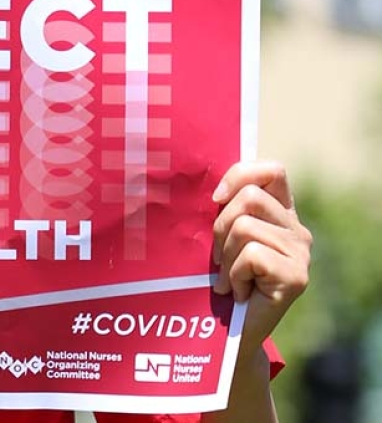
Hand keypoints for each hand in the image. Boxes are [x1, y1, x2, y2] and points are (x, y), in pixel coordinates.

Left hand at [211, 161, 310, 358]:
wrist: (230, 332)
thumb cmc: (220, 277)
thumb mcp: (221, 236)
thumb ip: (224, 209)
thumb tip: (202, 184)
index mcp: (280, 214)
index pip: (272, 170)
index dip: (240, 175)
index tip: (215, 200)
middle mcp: (297, 230)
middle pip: (250, 198)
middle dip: (220, 226)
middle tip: (218, 257)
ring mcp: (301, 254)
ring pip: (245, 227)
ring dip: (225, 256)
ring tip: (229, 279)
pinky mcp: (297, 277)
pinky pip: (251, 256)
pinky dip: (235, 274)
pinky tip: (240, 292)